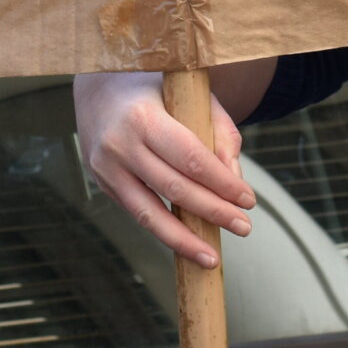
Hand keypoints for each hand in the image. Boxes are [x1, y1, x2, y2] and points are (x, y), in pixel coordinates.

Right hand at [74, 70, 255, 268]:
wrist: (98, 89)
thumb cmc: (156, 88)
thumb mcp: (192, 94)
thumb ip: (219, 132)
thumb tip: (235, 179)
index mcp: (143, 116)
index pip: (191, 159)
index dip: (222, 184)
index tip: (248, 200)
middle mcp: (119, 145)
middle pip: (174, 189)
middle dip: (213, 212)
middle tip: (244, 227)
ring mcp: (106, 168)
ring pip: (149, 214)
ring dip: (184, 240)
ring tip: (212, 258)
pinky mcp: (104, 184)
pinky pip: (138, 213)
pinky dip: (165, 231)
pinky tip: (188, 243)